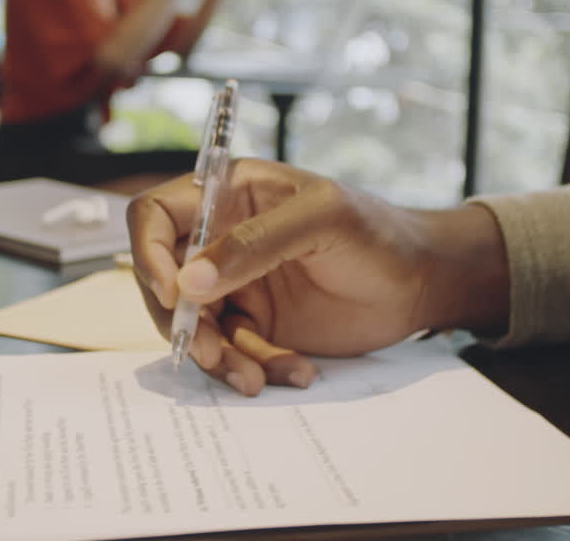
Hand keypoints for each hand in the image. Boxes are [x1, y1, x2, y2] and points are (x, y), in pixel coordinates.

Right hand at [126, 159, 509, 396]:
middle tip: (209, 350)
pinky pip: (233, 351)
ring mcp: (237, 283)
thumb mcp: (321, 222)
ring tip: (254, 376)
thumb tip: (188, 283)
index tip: (170, 293)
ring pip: (195, 325)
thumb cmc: (377, 233)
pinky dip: (255, 367)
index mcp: (230, 193)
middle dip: (180, 320)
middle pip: (164, 279)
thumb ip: (254, 245)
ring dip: (218, 356)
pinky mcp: (257, 323)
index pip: (157, 215)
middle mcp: (223, 238)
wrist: (421, 283)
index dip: (148, 252)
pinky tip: (294, 371)